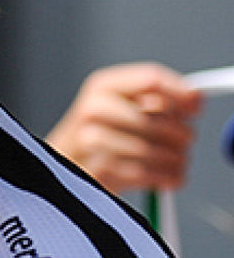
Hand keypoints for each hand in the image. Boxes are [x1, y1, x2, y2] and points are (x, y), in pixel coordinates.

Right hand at [46, 62, 200, 193]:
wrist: (61, 165)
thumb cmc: (99, 135)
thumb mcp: (120, 106)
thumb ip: (155, 99)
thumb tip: (194, 98)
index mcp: (102, 86)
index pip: (151, 79)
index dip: (181, 93)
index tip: (195, 109)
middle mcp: (92, 109)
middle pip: (157, 118)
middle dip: (181, 135)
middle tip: (185, 141)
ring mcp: (89, 141)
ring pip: (152, 149)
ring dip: (175, 160)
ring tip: (177, 162)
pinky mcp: (95, 170)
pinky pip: (143, 173)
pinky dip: (164, 178)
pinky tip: (166, 178)